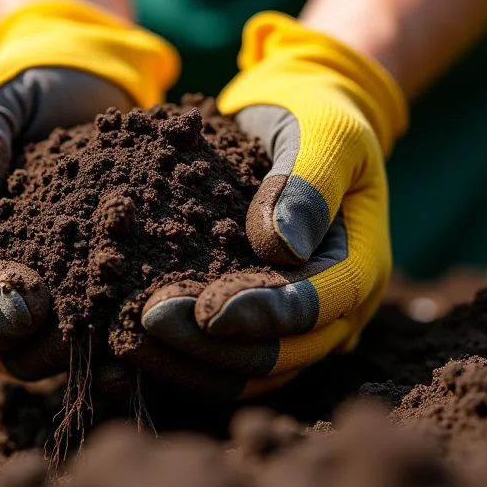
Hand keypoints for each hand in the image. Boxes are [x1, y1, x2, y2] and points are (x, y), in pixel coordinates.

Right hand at [0, 0, 177, 378]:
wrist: (93, 85)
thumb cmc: (29, 83)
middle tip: (32, 306)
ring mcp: (32, 283)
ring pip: (21, 345)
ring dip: (44, 349)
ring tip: (81, 335)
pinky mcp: (82, 289)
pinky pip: (80, 332)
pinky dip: (97, 345)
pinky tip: (123, 344)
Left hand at [128, 13, 407, 398]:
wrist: (297, 117)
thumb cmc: (314, 116)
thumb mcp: (324, 132)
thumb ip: (308, 183)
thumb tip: (281, 248)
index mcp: (360, 263)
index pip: (316, 307)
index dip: (261, 316)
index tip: (203, 311)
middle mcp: (336, 309)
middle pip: (279, 354)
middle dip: (211, 347)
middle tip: (144, 325)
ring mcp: (298, 322)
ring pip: (248, 370)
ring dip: (189, 364)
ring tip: (125, 346)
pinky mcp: (257, 318)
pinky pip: (224, 357)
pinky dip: (181, 359)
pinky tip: (130, 352)